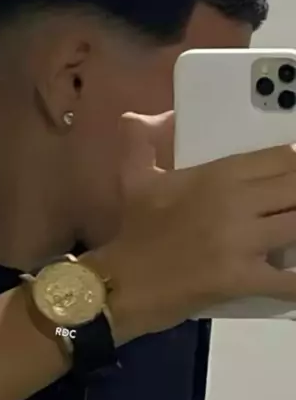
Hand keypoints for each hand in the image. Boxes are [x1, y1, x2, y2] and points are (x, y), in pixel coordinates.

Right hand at [94, 112, 295, 342]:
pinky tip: (295, 276)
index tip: (292, 177)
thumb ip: (138, 139)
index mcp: (216, 174)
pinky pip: (288, 281)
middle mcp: (234, 201)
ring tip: (292, 241)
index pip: (282, 157)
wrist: (121, 281)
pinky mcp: (241, 279)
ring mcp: (240, 241)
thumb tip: (145, 117)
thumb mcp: (133, 178)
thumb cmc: (134, 230)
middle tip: (288, 207)